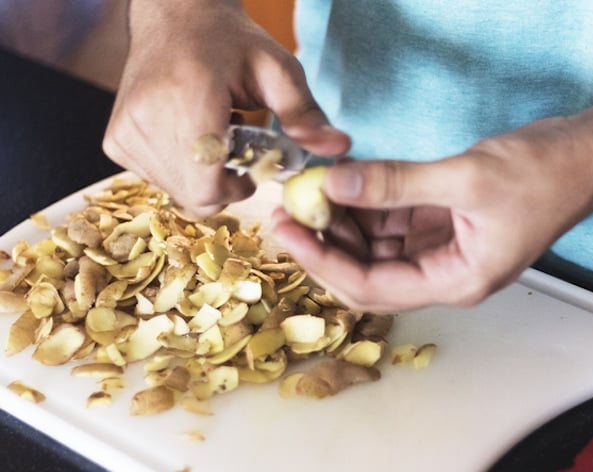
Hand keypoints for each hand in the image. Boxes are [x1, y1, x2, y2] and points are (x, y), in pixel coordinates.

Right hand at [102, 0, 349, 216]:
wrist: (174, 14)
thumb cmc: (230, 42)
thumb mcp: (277, 70)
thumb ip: (305, 114)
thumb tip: (340, 147)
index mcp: (187, 101)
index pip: (208, 187)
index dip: (238, 187)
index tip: (252, 161)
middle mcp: (146, 121)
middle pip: (195, 196)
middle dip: (225, 183)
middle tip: (237, 145)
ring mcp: (125, 133)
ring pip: (176, 192)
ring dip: (204, 175)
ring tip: (214, 133)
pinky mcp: (116, 140)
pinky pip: (158, 179)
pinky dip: (182, 168)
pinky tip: (191, 134)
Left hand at [271, 118, 592, 311]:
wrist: (585, 157)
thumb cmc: (544, 177)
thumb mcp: (465, 179)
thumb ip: (396, 183)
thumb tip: (335, 185)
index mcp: (455, 281)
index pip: (371, 287)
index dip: (323, 263)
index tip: (288, 232)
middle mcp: (444, 274)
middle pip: (367, 274)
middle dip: (325, 246)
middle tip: (288, 212)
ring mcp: (442, 249)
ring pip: (375, 248)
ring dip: (342, 223)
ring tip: (311, 191)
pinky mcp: (442, 223)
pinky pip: (391, 222)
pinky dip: (366, 206)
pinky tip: (345, 183)